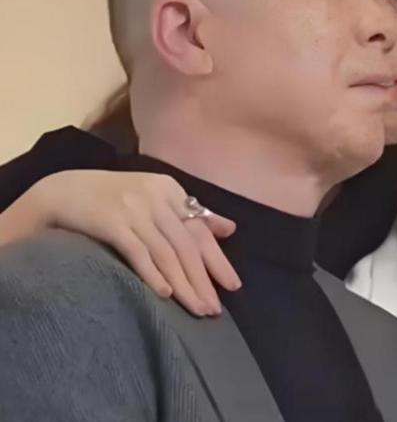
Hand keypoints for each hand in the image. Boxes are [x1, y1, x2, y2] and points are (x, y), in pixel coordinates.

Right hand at [10, 170, 239, 315]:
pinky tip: (165, 295)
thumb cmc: (112, 198)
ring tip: (196, 309)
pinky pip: (138, 252)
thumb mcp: (154, 197)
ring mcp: (134, 209)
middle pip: (187, 245)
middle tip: (214, 309)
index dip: (217, 260)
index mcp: (170, 189)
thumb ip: (190, 213)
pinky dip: (153, 274)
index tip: (233, 286)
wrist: (61, 191)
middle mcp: (156, 197)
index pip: (200, 231)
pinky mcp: (111, 222)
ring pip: (167, 253)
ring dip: (184, 285)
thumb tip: (230, 229)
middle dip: (203, 280)